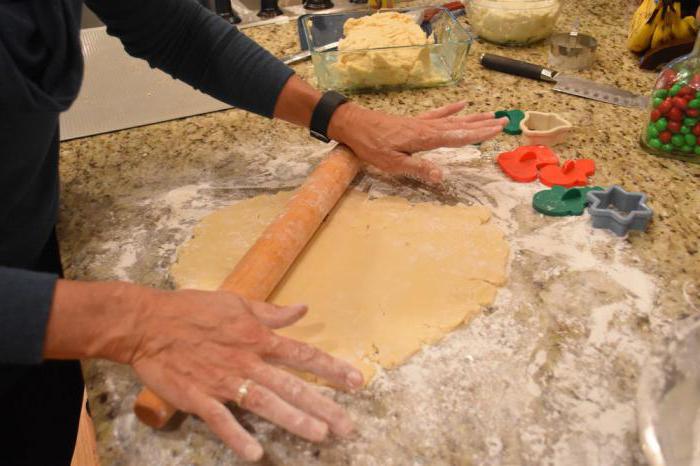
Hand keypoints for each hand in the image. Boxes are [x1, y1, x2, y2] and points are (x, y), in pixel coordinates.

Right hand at [128, 288, 362, 460]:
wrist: (147, 323)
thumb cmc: (193, 309)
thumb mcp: (237, 303)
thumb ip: (272, 312)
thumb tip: (303, 309)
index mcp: (257, 337)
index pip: (302, 353)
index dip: (331, 368)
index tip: (356, 381)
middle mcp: (246, 360)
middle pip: (291, 385)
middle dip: (322, 405)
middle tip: (347, 425)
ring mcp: (223, 381)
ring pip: (264, 403)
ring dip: (293, 420)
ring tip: (320, 435)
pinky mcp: (198, 398)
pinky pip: (221, 421)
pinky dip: (237, 437)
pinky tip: (255, 454)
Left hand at [328, 101, 506, 182]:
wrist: (354, 125)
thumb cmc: (371, 146)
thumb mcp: (393, 163)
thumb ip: (418, 169)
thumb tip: (443, 177)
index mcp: (424, 138)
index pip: (457, 137)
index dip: (478, 135)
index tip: (497, 131)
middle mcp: (427, 128)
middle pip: (460, 126)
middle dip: (482, 125)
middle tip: (504, 121)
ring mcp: (421, 122)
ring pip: (453, 119)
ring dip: (473, 117)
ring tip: (492, 114)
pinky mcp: (414, 120)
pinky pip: (438, 114)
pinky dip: (451, 109)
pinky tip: (462, 104)